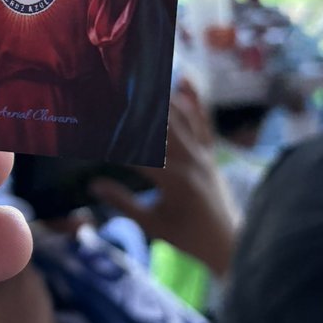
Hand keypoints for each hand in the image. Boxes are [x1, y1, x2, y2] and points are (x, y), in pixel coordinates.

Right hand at [90, 80, 237, 275]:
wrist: (229, 242)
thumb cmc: (188, 238)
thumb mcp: (152, 224)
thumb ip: (123, 203)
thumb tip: (94, 184)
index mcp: (173, 180)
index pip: (136, 152)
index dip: (113, 139)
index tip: (92, 127)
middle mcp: (190, 161)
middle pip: (158, 127)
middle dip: (133, 110)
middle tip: (111, 91)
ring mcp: (203, 154)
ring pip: (179, 117)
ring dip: (158, 99)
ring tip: (137, 81)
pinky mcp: (210, 153)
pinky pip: (202, 122)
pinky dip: (193, 101)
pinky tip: (183, 80)